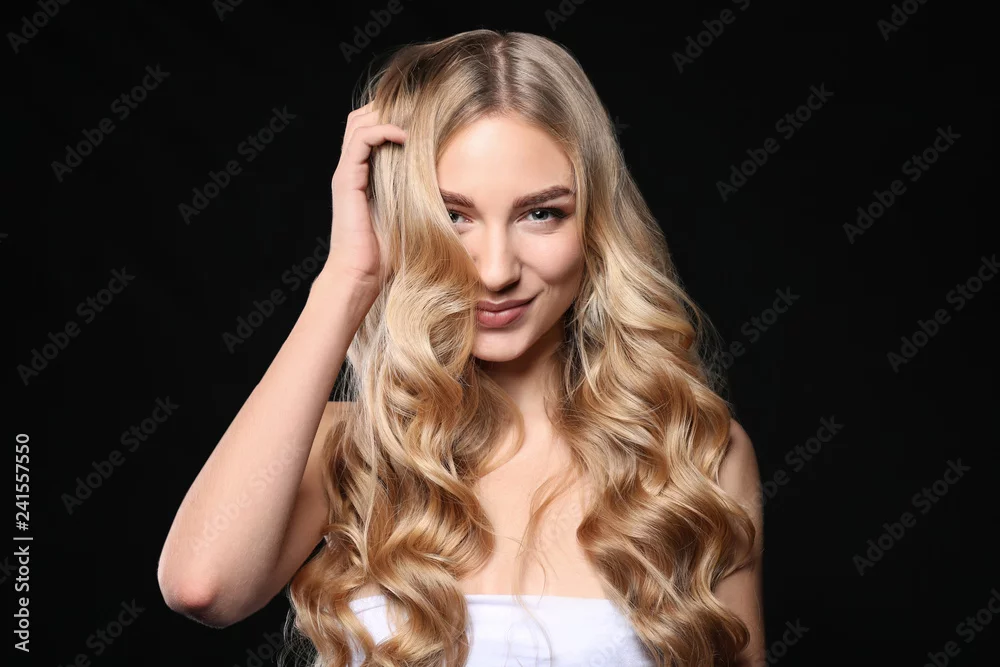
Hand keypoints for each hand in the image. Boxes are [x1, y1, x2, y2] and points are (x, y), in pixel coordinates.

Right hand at [324, 101, 406, 290]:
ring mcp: (346, 173)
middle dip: (389, 107)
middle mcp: (352, 170)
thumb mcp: (413, 217)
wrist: (362, 276)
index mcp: (365, 175)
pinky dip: (382, 130)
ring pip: (359, 122)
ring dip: (387, 114)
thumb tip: (459, 192)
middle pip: (362, 118)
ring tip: (414, 117)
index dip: (395, 116)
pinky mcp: (346, 180)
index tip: (425, 116)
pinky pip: (361, 140)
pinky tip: (405, 136)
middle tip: (419, 108)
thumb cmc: (388, 255)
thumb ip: (425, 198)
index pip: (372, 129)